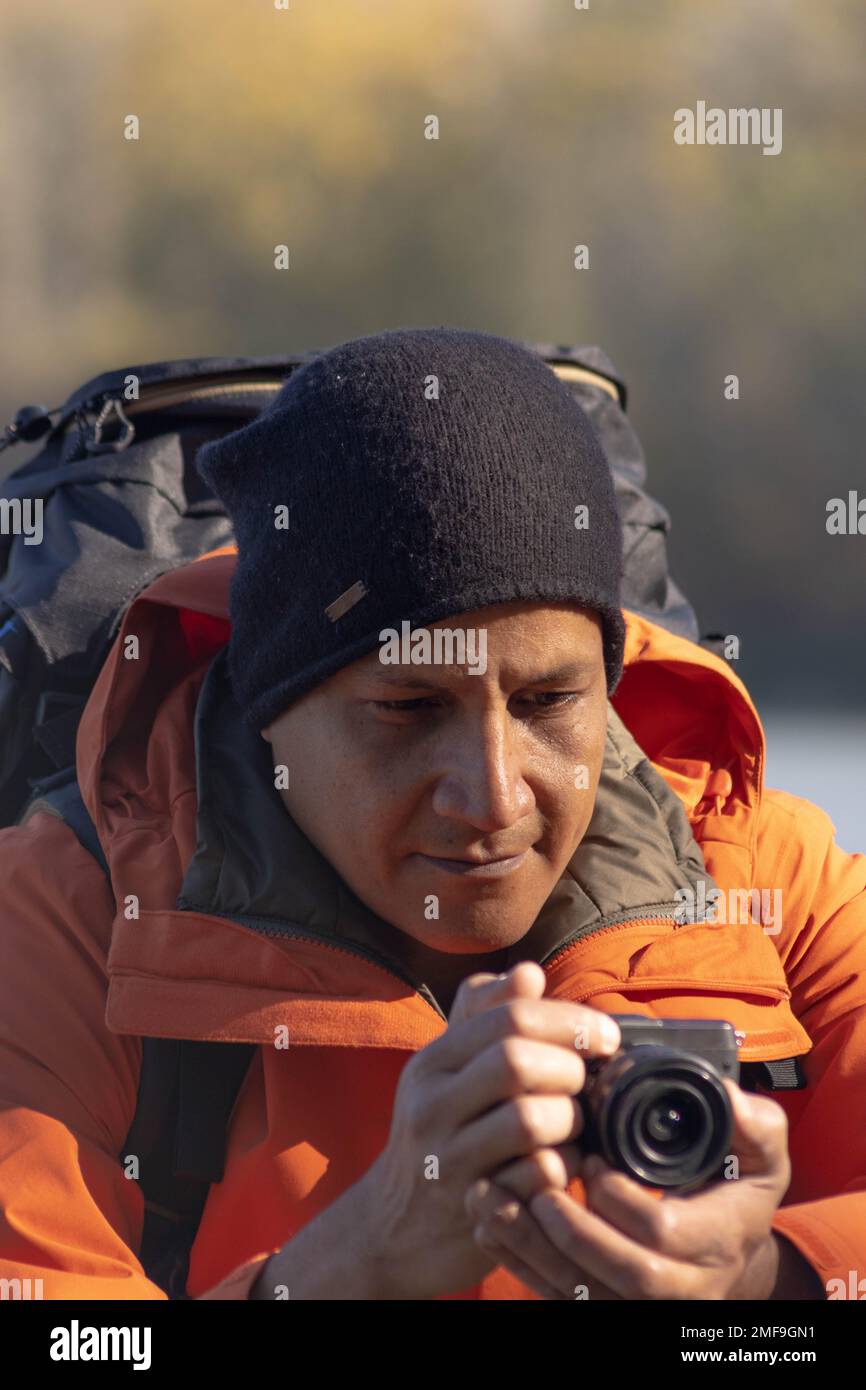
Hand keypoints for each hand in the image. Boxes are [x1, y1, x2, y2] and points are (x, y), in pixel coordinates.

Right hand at [354, 961, 621, 1299]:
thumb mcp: (447, 1071)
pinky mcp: (475, 1210)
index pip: (509, 1016)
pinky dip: (566, 1167)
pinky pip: (540, 1178)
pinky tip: (561, 1165)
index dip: (570, 1020)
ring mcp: (449, 1161)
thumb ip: (487, 1016)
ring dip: (571, 1120)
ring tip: (572, 1125)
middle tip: (586, 1083)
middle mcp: (432, 1105)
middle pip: (518, 1061)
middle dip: (571, 1068)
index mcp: (433, 1062)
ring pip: (532, 1121)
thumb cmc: (438, 1134)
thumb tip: (529, 973)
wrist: (392, 1229)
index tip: (606, 1036)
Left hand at [467, 1077, 795, 1299]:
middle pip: (621, 1274)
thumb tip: (729, 1095)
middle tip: (535, 1187)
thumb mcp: (760, 1152)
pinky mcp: (605, 1303)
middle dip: (572, 1232)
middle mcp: (684, 1285)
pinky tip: (487, 1223)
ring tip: (488, 1198)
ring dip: (528, 1247)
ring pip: (581, 1293)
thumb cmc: (737, 1184)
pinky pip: (556, 1296)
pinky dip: (517, 1262)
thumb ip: (754, 1122)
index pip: (664, 1235)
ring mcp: (641, 1302)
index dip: (622, 1200)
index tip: (591, 1160)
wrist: (727, 1244)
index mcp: (718, 1241)